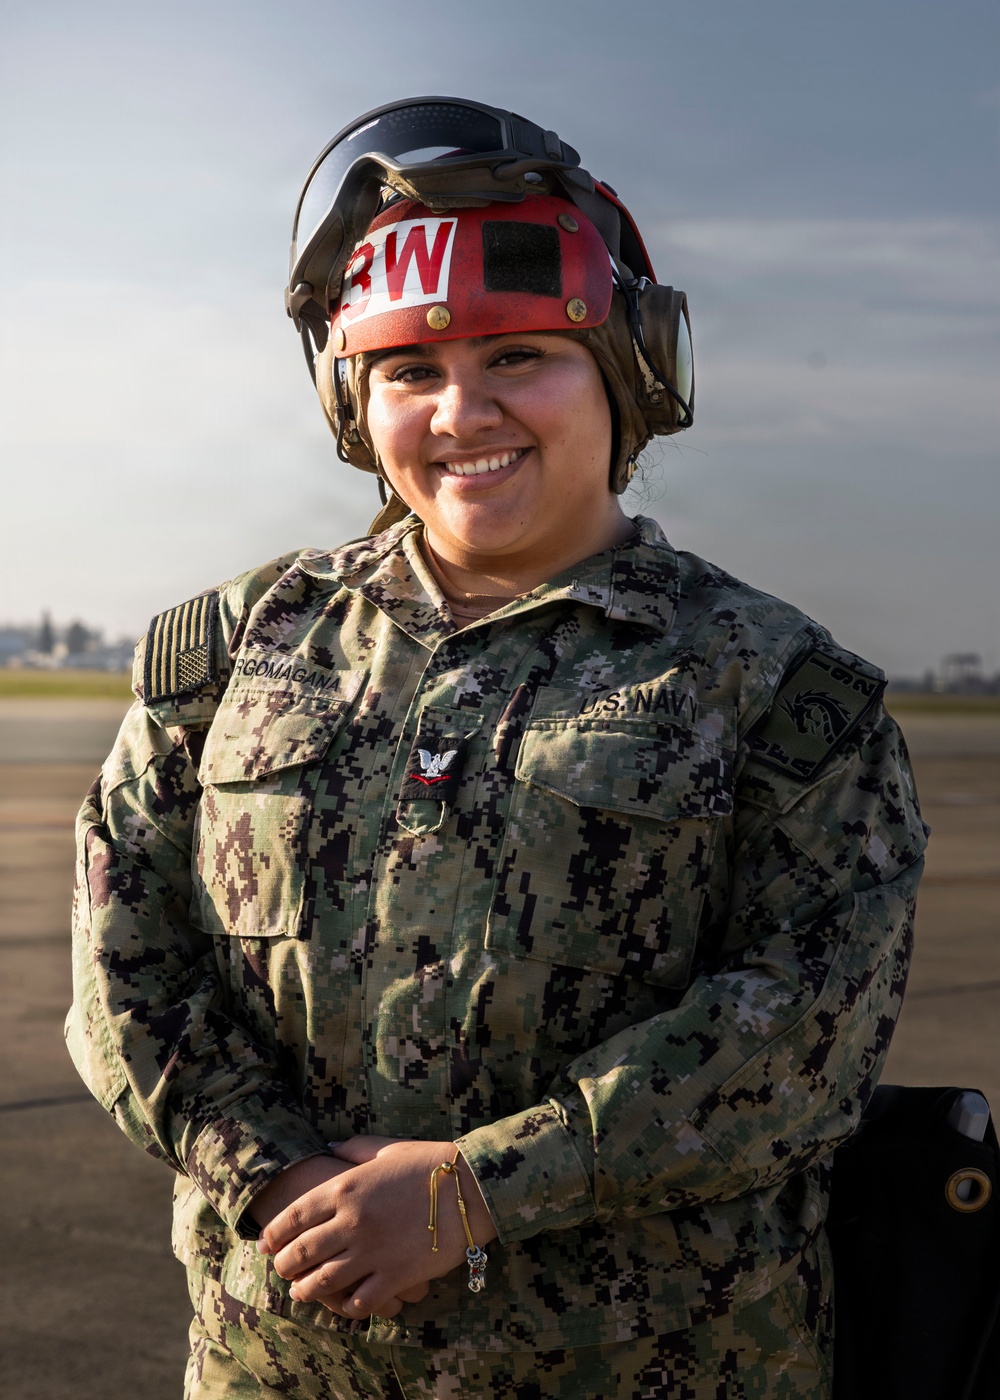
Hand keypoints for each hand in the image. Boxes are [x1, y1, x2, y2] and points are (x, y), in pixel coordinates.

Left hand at [249, 1154, 421, 1318]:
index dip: (274, 1233)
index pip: (294, 1217)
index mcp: (345, 1189)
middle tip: (282, 1268)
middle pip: (300, 1252)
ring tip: (300, 1291)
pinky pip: (359, 1301)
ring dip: (305, 1290)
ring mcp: (372, 1252)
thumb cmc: (428, 1162)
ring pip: (322, 1282)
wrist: (471, 1187)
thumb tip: (330, 1148)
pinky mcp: (395, 1276)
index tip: (266, 1243)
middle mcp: (351, 1223)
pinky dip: (346, 1306)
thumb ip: (352, 1149)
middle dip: (284, 1264)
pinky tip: (344, 1303)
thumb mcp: (385, 1147)